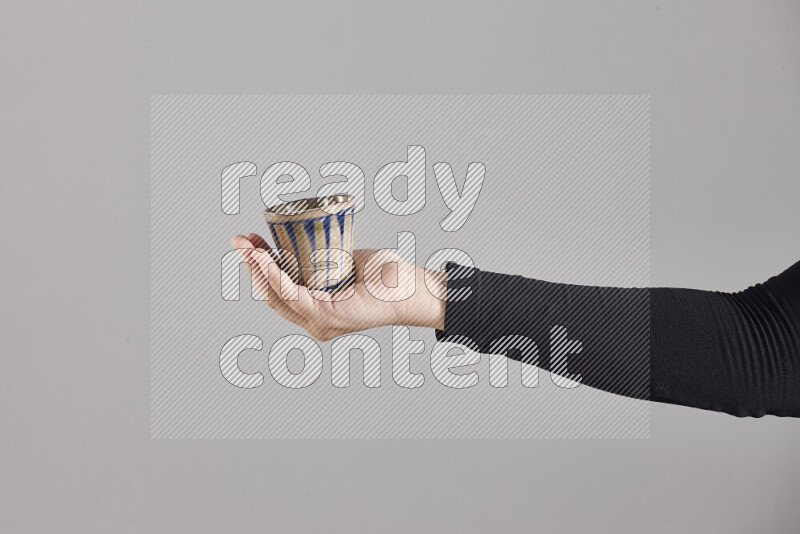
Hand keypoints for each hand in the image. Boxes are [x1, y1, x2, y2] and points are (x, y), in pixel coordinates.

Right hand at [230, 233, 445, 340]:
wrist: (411, 287)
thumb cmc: (386, 277)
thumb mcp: (346, 261)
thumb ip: (325, 256)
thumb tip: (306, 237)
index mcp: (316, 310)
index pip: (278, 290)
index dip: (259, 266)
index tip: (249, 242)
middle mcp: (313, 321)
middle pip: (270, 293)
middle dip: (251, 265)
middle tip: (238, 240)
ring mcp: (318, 322)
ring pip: (276, 295)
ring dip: (257, 268)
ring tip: (245, 246)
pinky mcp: (326, 317)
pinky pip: (292, 295)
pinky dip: (275, 276)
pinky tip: (264, 259)